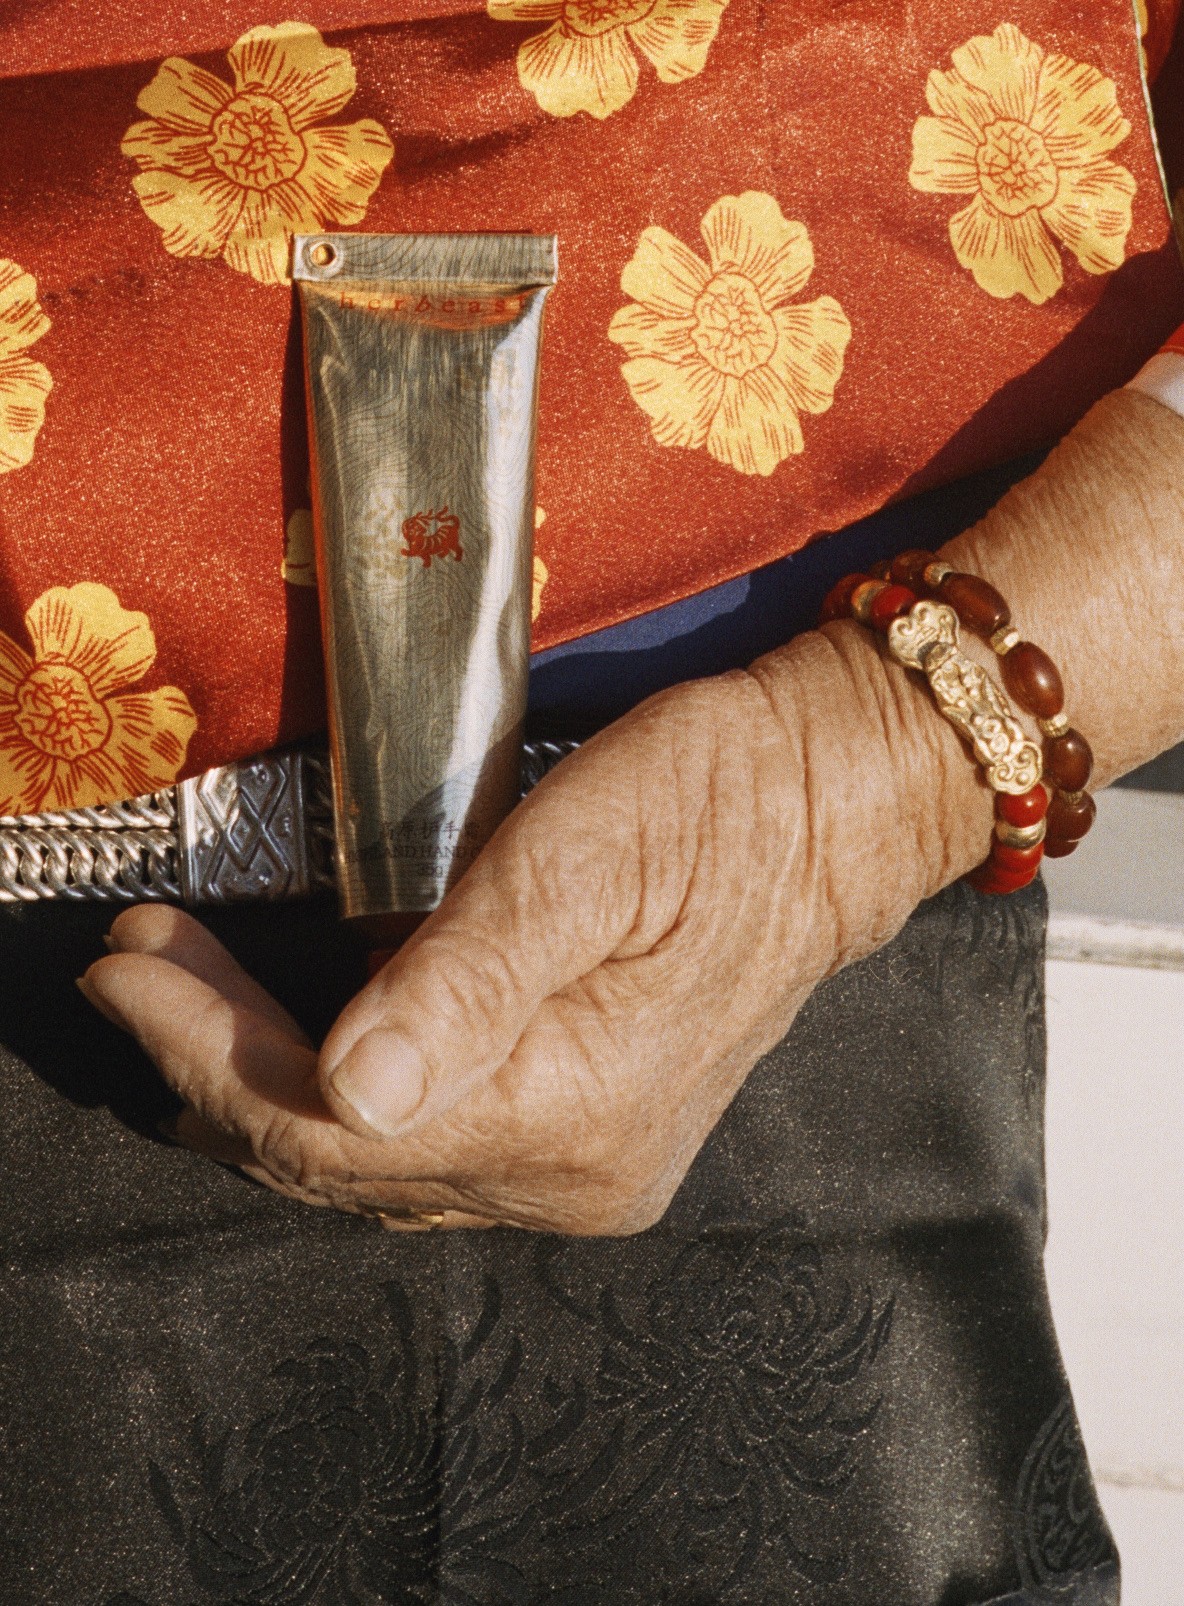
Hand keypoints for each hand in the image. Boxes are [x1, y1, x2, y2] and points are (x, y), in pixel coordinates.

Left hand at [79, 391, 1183, 1234]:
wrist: (832, 807)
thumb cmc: (721, 800)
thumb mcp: (589, 854)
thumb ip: (470, 977)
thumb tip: (353, 1089)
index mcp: (573, 1111)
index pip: (330, 1122)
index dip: (204, 1051)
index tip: (128, 967)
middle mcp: (576, 1173)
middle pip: (337, 1158)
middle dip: (210, 1063)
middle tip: (133, 968)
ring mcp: (587, 1166)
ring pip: (372, 1164)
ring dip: (262, 1081)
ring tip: (182, 995)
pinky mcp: (591, 1133)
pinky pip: (424, 1148)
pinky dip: (336, 1098)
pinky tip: (291, 1044)